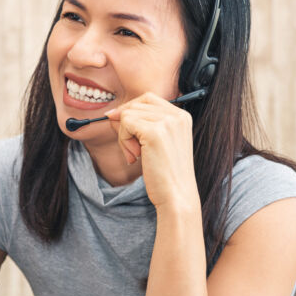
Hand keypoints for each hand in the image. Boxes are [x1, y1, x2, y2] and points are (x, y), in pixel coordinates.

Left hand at [105, 92, 199, 211]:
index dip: (131, 110)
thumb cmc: (166, 174)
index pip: (148, 98)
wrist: (177, 196)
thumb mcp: (158, 142)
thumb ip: (142, 124)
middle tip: (131, 149)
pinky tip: (134, 157)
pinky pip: (125, 123)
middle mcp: (177, 115)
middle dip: (126, 124)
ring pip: (127, 114)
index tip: (122, 127)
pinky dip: (123, 140)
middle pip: (136, 104)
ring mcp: (167, 122)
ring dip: (124, 136)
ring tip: (135, 155)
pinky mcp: (154, 132)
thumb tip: (113, 113)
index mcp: (182, 116)